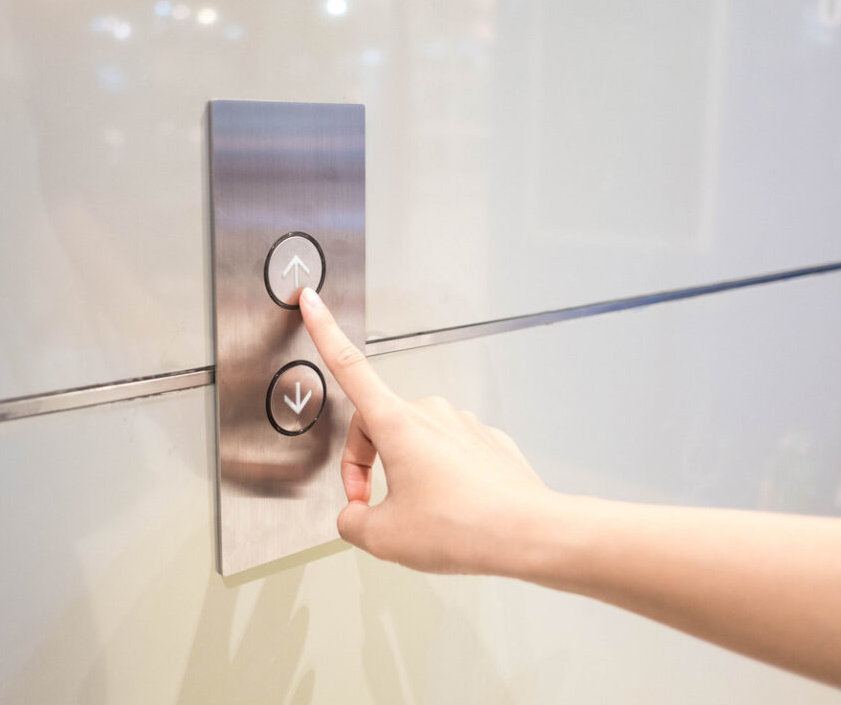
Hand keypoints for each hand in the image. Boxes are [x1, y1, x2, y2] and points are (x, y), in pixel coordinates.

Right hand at [298, 287, 562, 574]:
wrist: (529, 534)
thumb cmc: (463, 528)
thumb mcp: (383, 538)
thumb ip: (351, 522)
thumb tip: (356, 517)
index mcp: (397, 423)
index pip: (348, 366)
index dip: (324, 331)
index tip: (312, 301)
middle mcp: (431, 413)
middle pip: (377, 426)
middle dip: (366, 464)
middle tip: (370, 505)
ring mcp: (464, 425)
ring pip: (414, 443)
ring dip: (404, 472)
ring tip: (418, 516)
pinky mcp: (488, 442)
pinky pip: (449, 455)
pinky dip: (439, 480)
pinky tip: (450, 510)